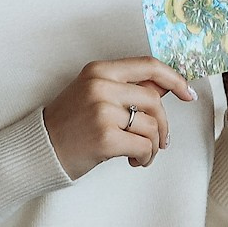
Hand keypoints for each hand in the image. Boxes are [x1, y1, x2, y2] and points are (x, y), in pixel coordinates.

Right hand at [43, 57, 195, 176]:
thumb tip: (167, 86)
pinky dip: (146, 157)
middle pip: (154, 100)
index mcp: (99, 70)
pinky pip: (144, 146)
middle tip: (161, 141)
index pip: (148, 66)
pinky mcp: (105, 138)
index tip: (188, 93)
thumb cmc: (68, 124)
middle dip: (163, 125)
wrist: (40, 149)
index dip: (174, 78)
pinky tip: (134, 161)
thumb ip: (128, 88)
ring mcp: (102, 112)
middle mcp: (100, 86)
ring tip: (141, 154)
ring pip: (151, 126)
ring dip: (153, 146)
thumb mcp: (94, 94)